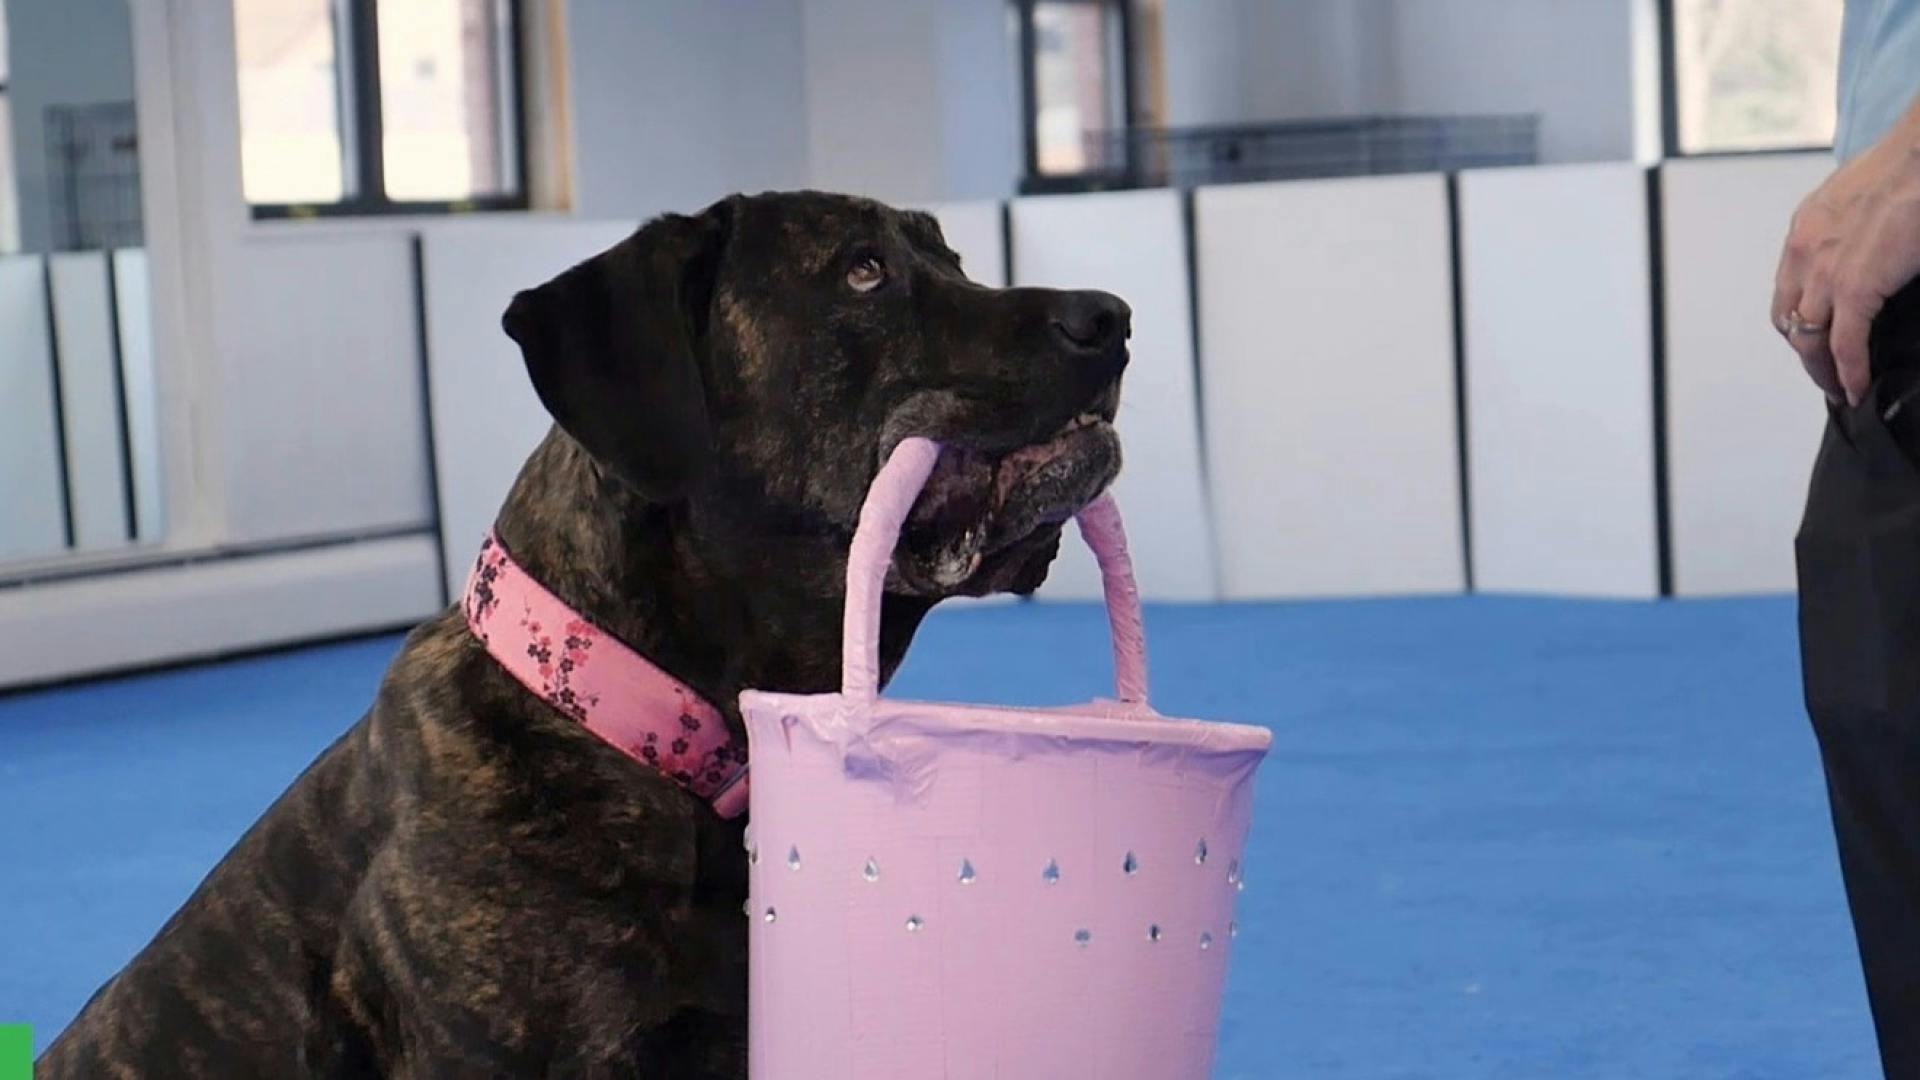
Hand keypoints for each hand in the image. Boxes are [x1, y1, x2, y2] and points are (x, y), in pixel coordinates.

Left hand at [1773, 108, 1919, 404]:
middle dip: (1807, 350)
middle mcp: (1805, 250)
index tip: (1816, 340)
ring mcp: (1825, 271)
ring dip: (1823, 370)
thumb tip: (1879, 255)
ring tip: (1841, 388)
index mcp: (1808, 227)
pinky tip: (1858, 389)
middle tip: (1826, 372)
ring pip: (1808, 338)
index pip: (1789, 288)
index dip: (1801, 321)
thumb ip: (1862, 232)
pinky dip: (1850, 372)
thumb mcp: (1872, 199)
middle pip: (1790, 318)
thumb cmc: (1914, 165)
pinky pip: (1844, 345)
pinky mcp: (1854, 287)